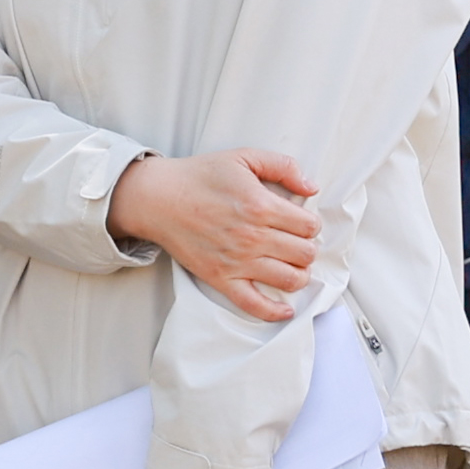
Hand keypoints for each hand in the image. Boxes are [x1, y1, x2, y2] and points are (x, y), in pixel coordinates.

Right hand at [107, 148, 321, 320]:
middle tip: (295, 242)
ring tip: (291, 266)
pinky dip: (275, 312)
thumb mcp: (243, 157)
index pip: (309, 226)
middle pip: (305, 254)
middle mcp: (253, 237)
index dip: (310, 224)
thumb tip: (312, 187)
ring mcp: (237, 261)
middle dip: (306, 248)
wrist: (158, 198)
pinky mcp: (220, 278)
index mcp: (261, 205)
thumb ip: (283, 166)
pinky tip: (285, 310)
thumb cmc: (200, 176)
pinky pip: (254, 304)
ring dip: (299, 274)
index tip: (300, 222)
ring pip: (289, 279)